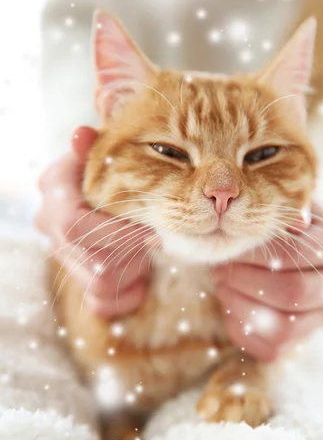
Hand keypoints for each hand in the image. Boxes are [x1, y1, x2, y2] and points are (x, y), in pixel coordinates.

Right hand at [35, 126, 149, 318]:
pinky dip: (129, 294)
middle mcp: (50, 225)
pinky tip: (140, 275)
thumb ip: (97, 146)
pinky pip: (103, 304)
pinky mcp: (76, 281)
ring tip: (144, 251)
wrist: (106, 195)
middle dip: (131, 254)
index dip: (117, 234)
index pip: (73, 225)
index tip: (151, 233)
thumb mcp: (107, 154)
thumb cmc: (113, 170)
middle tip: (154, 240)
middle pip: (94, 261)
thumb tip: (81, 135)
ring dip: (133, 270)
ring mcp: (62, 256)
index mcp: (54, 190)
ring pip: (102, 284)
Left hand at [211, 204, 322, 360]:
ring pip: (283, 328)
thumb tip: (298, 220)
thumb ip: (284, 210)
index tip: (229, 248)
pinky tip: (230, 303)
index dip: (257, 254)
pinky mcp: (297, 343)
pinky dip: (241, 327)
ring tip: (222, 285)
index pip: (299, 254)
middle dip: (246, 281)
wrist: (269, 255)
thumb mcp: (278, 207)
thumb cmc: (272, 225)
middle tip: (219, 269)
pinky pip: (268, 348)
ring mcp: (322, 318)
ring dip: (241, 306)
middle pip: (293, 293)